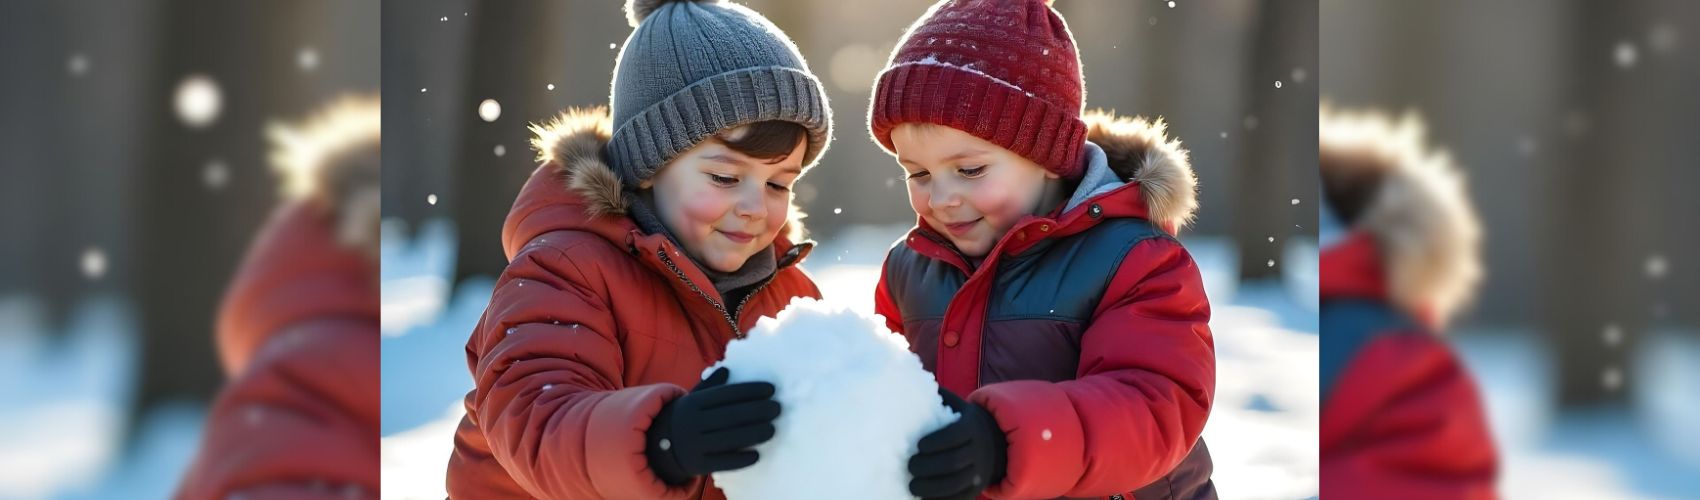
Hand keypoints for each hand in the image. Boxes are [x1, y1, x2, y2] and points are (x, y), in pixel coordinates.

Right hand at [645, 367, 780, 484]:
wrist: (658, 447)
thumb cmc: (685, 418)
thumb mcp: (692, 398)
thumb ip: (710, 385)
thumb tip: (729, 369)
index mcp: (693, 403)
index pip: (726, 394)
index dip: (750, 391)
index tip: (771, 389)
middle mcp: (692, 423)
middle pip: (731, 416)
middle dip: (758, 411)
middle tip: (778, 408)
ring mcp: (694, 444)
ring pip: (729, 438)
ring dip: (754, 433)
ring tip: (772, 429)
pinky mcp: (698, 464)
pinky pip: (722, 462)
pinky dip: (741, 459)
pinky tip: (757, 455)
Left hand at [908, 387, 1007, 499]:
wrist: (993, 442)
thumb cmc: (961, 420)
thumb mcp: (955, 405)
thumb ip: (935, 395)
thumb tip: (904, 378)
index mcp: (972, 426)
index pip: (956, 435)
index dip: (937, 442)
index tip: (918, 446)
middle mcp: (979, 450)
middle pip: (954, 462)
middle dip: (929, 467)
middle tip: (910, 467)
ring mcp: (979, 472)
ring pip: (956, 483)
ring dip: (932, 488)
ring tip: (912, 487)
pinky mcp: (976, 489)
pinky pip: (960, 498)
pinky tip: (924, 498)